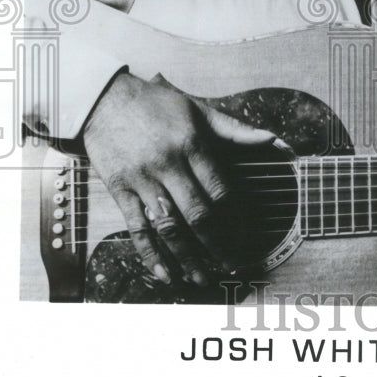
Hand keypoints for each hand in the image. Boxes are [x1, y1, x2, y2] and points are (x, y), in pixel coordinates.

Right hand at [82, 71, 274, 285]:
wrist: (104, 99)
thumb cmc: (156, 104)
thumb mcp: (198, 110)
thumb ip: (236, 130)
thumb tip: (273, 139)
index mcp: (192, 144)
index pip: (220, 190)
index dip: (236, 219)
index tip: (245, 238)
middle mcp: (168, 164)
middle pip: (198, 213)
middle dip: (217, 245)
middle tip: (231, 266)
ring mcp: (142, 179)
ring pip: (168, 226)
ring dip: (187, 257)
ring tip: (202, 278)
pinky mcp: (121, 190)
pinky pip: (136, 227)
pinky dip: (150, 253)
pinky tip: (164, 273)